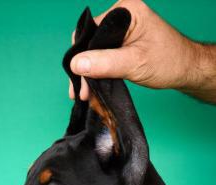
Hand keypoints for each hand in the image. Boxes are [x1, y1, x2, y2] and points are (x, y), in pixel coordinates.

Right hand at [69, 0, 215, 102]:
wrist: (185, 70)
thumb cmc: (168, 61)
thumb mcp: (134, 63)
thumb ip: (105, 63)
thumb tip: (76, 64)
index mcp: (126, 11)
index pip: (92, 32)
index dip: (82, 57)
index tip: (78, 80)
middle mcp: (122, 17)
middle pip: (91, 42)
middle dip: (84, 68)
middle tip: (80, 92)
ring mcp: (122, 30)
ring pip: (95, 51)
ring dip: (89, 73)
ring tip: (86, 94)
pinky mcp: (122, 43)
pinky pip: (103, 56)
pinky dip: (98, 72)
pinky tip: (93, 86)